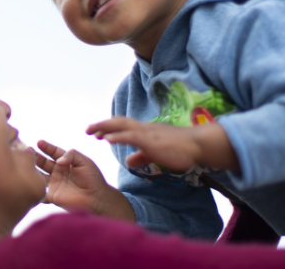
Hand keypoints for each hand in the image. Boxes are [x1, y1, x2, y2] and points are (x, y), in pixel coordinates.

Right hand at [35, 140, 134, 220]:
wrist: (97, 198)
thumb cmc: (93, 178)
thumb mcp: (84, 161)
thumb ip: (71, 155)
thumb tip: (57, 161)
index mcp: (65, 162)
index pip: (53, 152)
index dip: (46, 147)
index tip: (39, 142)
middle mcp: (57, 171)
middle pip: (42, 162)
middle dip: (35, 156)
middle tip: (27, 151)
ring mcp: (54, 183)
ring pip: (38, 175)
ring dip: (31, 171)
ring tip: (24, 165)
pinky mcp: (52, 196)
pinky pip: (39, 192)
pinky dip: (32, 189)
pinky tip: (26, 184)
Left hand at [86, 117, 238, 171]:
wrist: (198, 145)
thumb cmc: (180, 149)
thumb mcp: (156, 154)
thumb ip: (142, 156)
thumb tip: (129, 161)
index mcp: (145, 131)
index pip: (123, 126)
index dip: (108, 128)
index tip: (96, 133)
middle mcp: (143, 129)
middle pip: (118, 123)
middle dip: (101, 125)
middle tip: (87, 130)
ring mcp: (147, 133)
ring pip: (122, 126)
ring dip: (105, 128)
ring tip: (92, 132)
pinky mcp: (151, 140)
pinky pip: (131, 136)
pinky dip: (117, 137)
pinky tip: (106, 139)